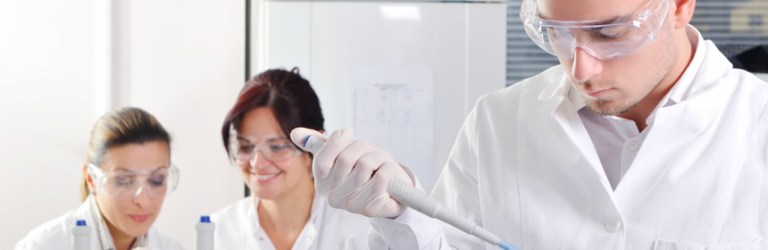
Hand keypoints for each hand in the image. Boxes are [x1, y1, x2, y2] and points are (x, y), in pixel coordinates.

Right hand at [290, 127, 413, 217]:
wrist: (392, 192)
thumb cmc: (366, 169)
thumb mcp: (344, 153)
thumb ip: (320, 144)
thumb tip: (295, 132)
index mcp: (322, 183)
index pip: (322, 160)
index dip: (336, 142)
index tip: (348, 132)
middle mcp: (333, 198)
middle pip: (346, 159)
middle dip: (362, 147)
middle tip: (369, 152)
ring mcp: (351, 206)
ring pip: (365, 164)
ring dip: (378, 157)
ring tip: (380, 165)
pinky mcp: (370, 209)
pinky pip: (382, 176)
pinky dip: (389, 168)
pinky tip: (388, 175)